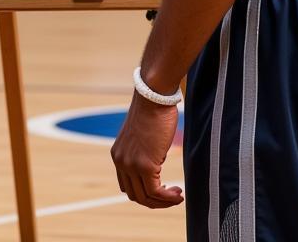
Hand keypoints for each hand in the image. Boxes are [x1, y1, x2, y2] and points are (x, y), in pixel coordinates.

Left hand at [110, 93, 183, 208]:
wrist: (153, 96)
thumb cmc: (152, 111)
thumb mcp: (143, 136)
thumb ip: (143, 152)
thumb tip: (155, 165)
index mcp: (118, 154)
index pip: (127, 186)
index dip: (145, 193)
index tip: (162, 189)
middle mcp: (121, 161)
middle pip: (136, 195)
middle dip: (155, 201)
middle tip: (172, 196)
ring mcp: (131, 164)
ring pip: (146, 197)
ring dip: (164, 201)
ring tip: (177, 195)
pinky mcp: (144, 165)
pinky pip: (156, 192)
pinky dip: (168, 198)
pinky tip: (179, 194)